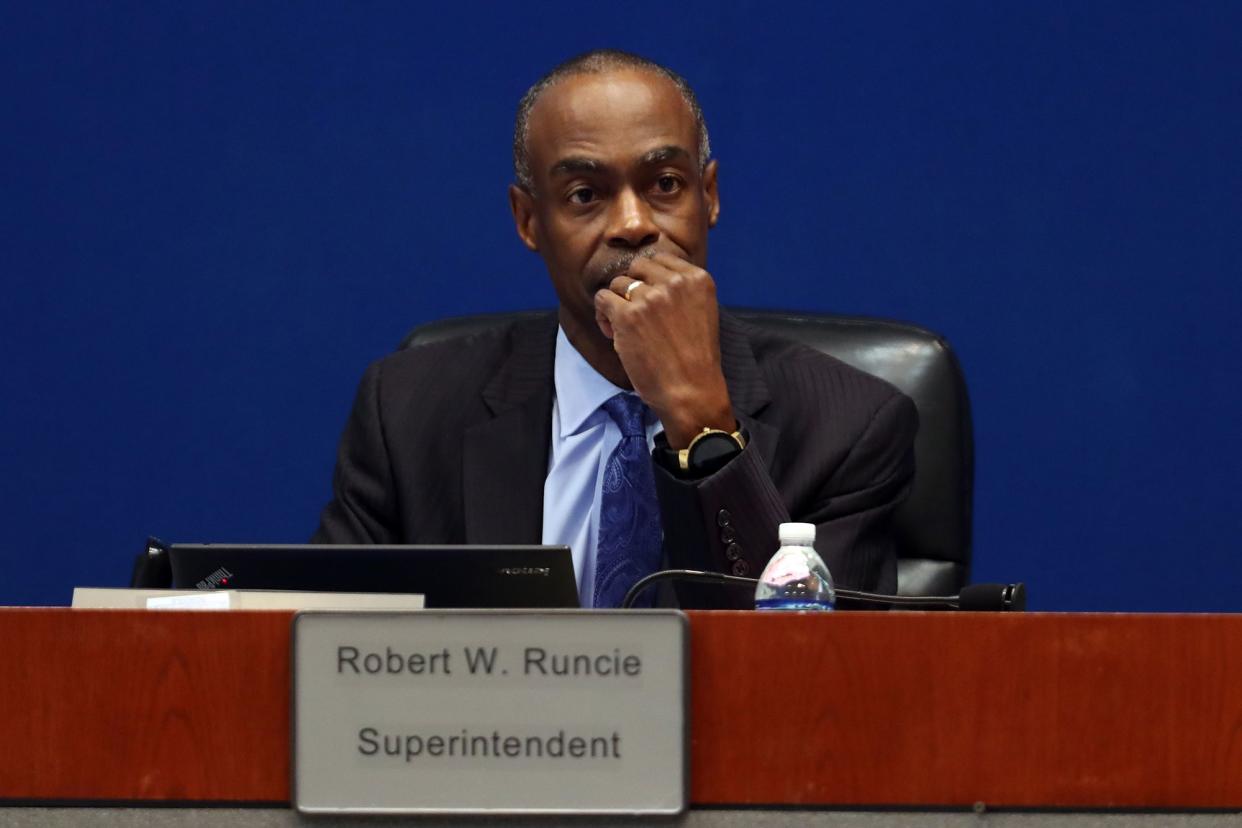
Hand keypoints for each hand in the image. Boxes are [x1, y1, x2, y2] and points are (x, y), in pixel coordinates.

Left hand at [593, 252, 734, 448]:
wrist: (692, 392)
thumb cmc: (695, 360)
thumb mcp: (702, 313)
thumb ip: (682, 291)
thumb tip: (648, 279)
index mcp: (697, 278)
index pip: (661, 260)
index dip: (649, 279)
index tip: (650, 301)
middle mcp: (675, 282)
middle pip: (637, 267)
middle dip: (632, 288)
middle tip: (634, 315)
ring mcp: (650, 297)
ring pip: (618, 282)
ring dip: (616, 303)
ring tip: (622, 329)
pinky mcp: (628, 315)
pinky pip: (603, 299)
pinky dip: (603, 315)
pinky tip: (613, 333)